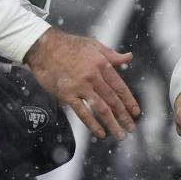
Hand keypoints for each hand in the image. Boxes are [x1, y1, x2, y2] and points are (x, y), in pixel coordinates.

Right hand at [24, 27, 140, 139]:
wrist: (44, 47)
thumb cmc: (70, 45)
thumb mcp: (94, 45)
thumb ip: (112, 55)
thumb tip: (129, 57)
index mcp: (102, 64)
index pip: (119, 87)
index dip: (129, 101)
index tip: (136, 112)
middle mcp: (93, 76)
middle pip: (112, 100)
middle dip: (124, 115)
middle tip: (131, 127)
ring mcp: (80, 86)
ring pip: (100, 108)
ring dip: (112, 123)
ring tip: (120, 134)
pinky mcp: (67, 94)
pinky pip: (82, 112)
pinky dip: (92, 124)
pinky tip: (100, 133)